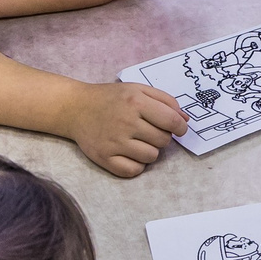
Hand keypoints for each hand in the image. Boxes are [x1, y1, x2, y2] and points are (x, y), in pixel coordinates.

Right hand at [63, 81, 190, 177]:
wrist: (75, 108)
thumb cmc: (110, 98)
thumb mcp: (137, 89)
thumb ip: (165, 100)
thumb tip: (185, 120)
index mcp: (135, 102)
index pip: (171, 121)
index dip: (180, 127)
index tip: (178, 129)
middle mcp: (126, 122)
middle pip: (163, 140)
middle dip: (161, 136)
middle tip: (148, 131)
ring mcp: (114, 141)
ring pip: (151, 157)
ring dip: (149, 150)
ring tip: (137, 140)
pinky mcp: (104, 157)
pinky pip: (134, 170)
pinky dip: (136, 164)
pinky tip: (129, 153)